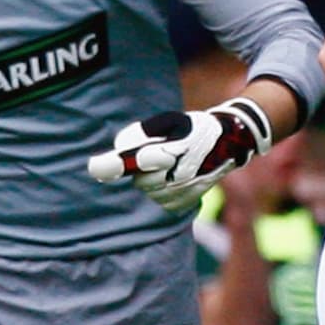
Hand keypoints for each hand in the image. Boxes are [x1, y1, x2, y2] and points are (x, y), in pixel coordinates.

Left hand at [88, 96, 272, 214]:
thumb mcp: (171, 120)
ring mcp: (182, 192)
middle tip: (156, 155)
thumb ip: (143, 132)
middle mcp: (177, 175)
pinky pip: (160, 201)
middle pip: (139, 180)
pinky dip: (162, 190)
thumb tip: (120, 148)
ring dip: (151, 180)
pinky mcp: (184, 203)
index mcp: (172, 150)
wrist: (229, 144)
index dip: (115, 164)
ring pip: (148, 191)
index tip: (94, 167)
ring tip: (170, 165)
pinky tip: (174, 177)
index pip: (138, 159)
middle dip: (141, 169)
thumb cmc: (194, 128)